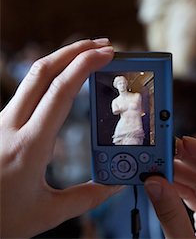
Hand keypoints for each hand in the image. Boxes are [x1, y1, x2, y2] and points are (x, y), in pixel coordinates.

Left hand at [0, 38, 122, 238]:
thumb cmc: (0, 220)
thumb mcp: (46, 214)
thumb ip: (86, 197)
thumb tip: (116, 183)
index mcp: (29, 146)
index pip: (60, 91)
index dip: (85, 65)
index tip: (107, 53)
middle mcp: (11, 125)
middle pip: (43, 70)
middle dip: (75, 49)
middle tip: (103, 44)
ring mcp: (2, 120)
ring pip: (32, 76)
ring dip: (62, 58)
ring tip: (88, 54)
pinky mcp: (0, 121)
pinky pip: (27, 89)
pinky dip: (51, 74)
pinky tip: (65, 78)